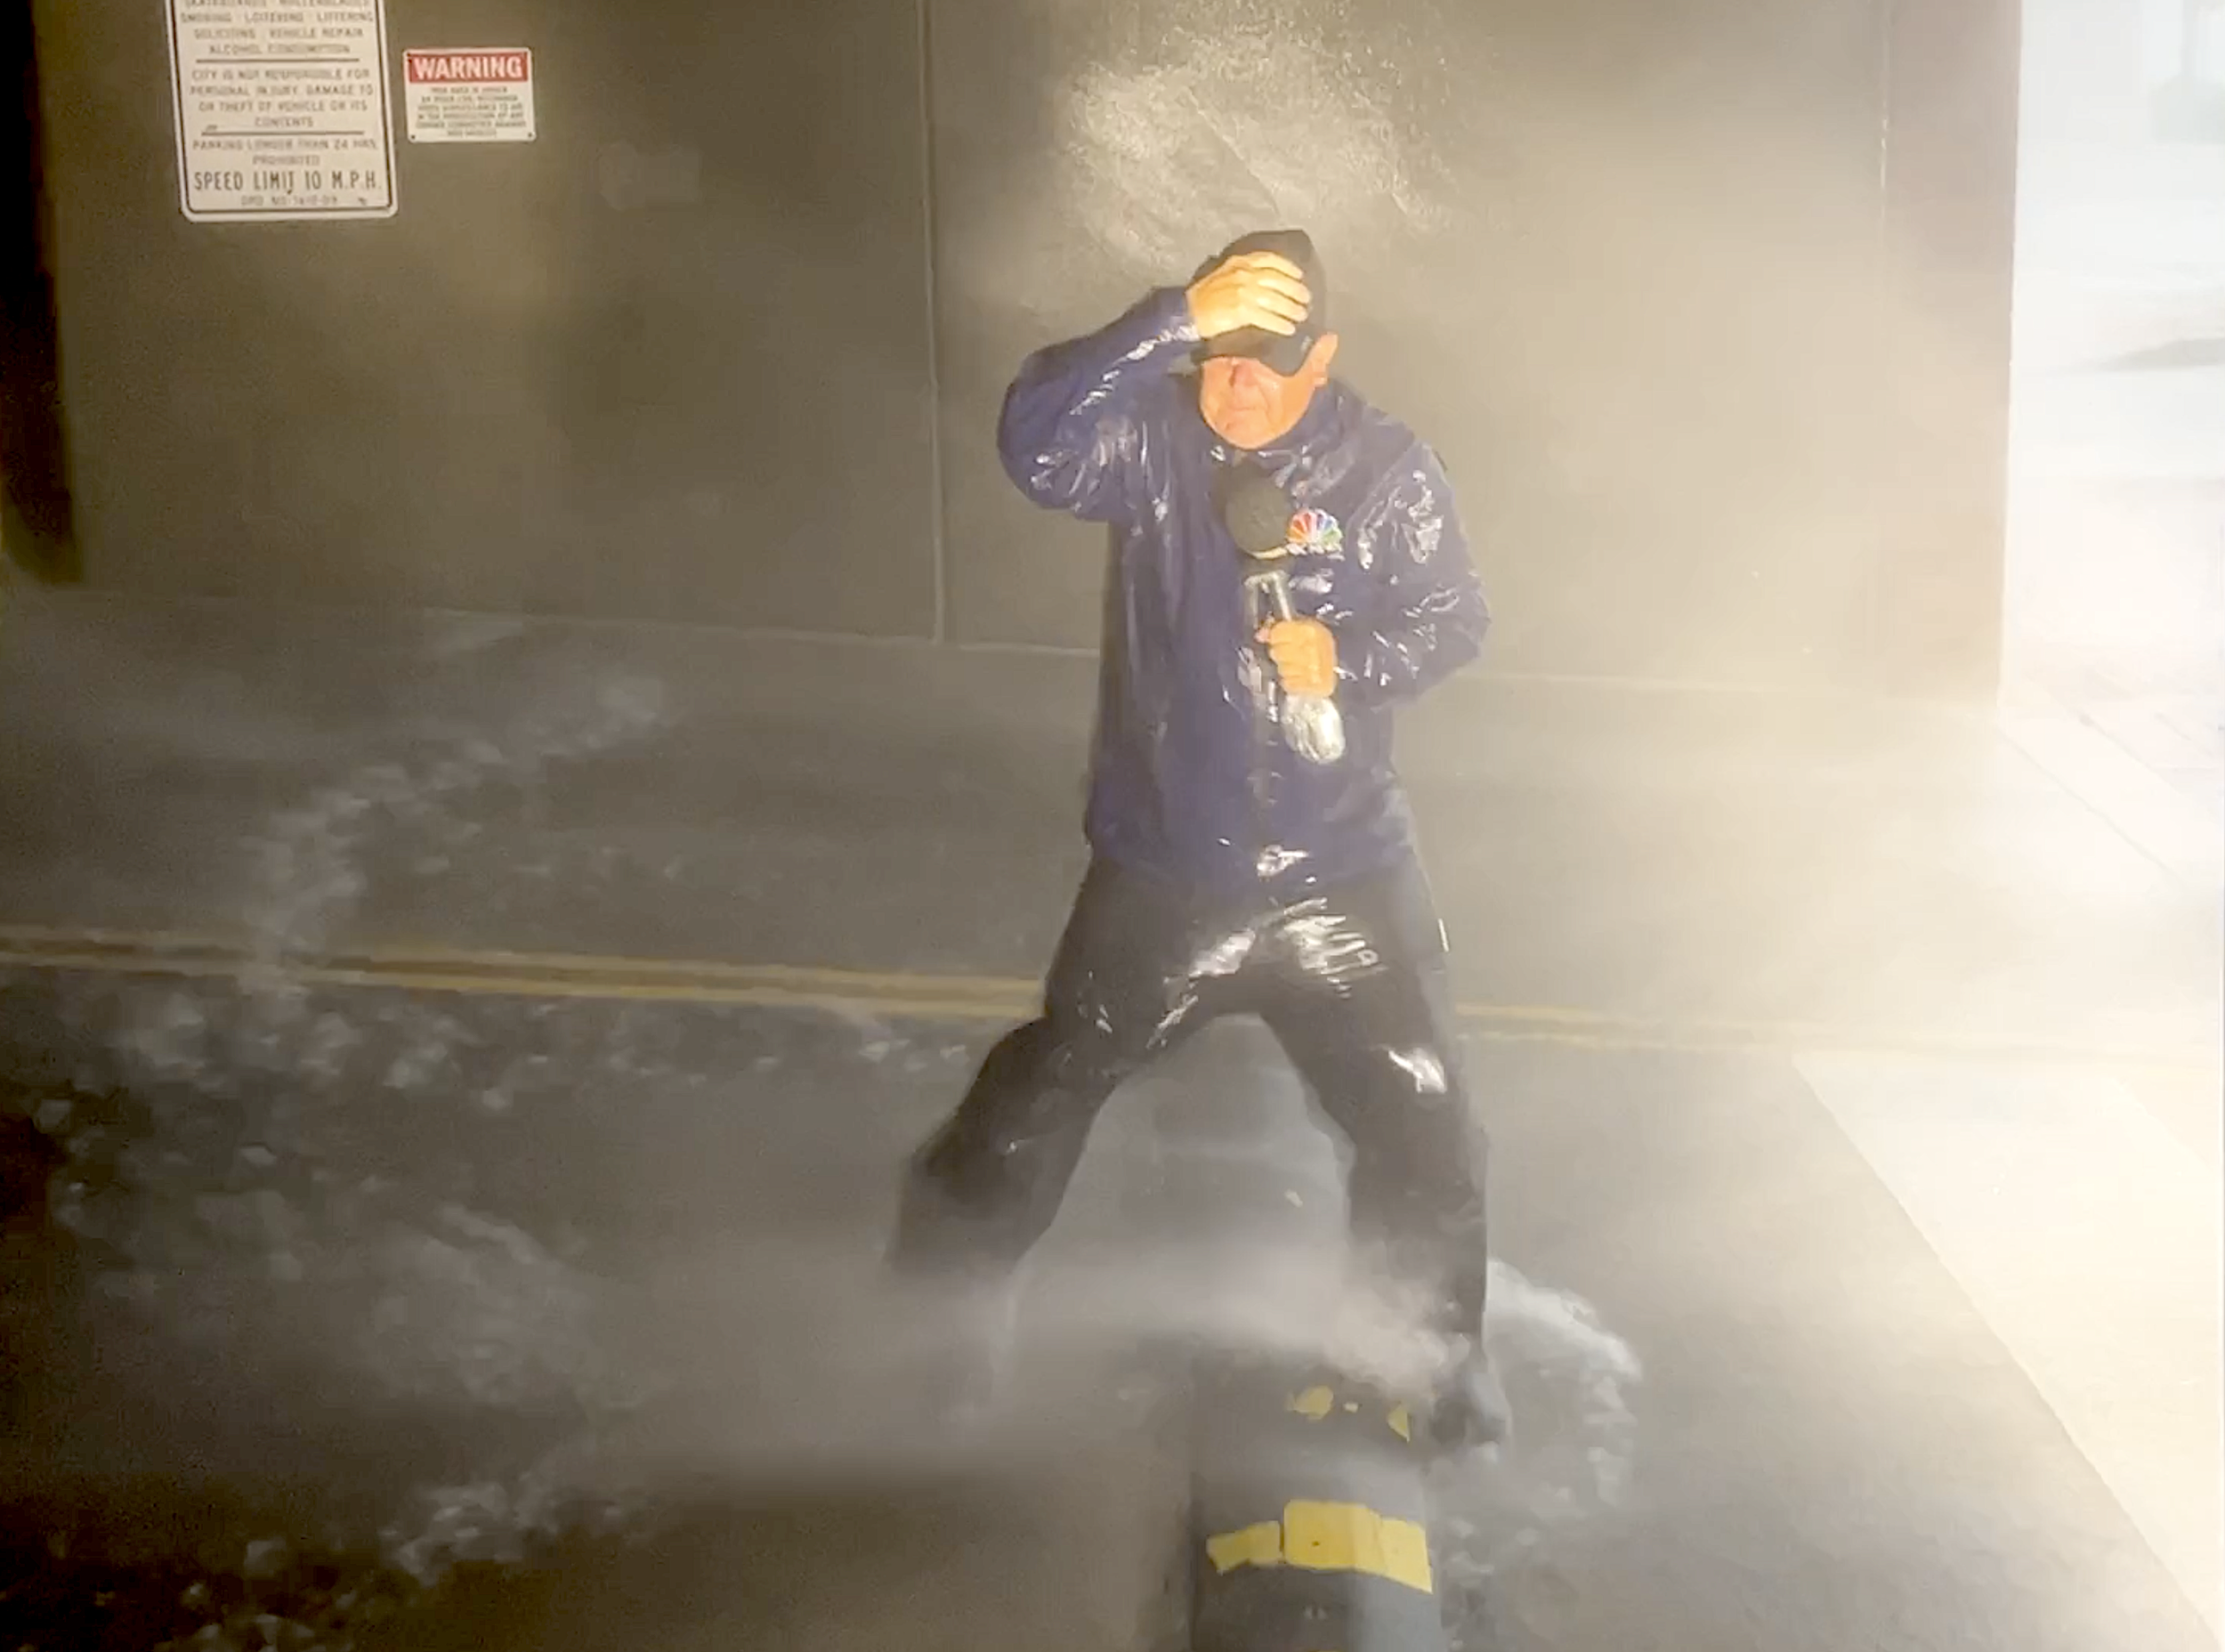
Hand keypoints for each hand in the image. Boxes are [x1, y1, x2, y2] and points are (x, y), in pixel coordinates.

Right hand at [1187, 252, 1311, 340]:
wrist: (1185, 313)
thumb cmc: (1203, 297)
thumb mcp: (1224, 275)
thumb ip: (1243, 273)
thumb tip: (1268, 282)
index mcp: (1239, 262)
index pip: (1270, 259)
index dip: (1288, 267)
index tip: (1299, 275)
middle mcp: (1243, 273)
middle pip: (1277, 280)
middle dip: (1294, 289)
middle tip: (1306, 299)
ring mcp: (1242, 291)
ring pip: (1275, 299)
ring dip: (1291, 308)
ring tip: (1300, 315)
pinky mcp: (1241, 311)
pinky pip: (1267, 317)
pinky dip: (1280, 323)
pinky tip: (1288, 329)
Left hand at [1260, 617, 1336, 697]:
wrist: (1350, 670)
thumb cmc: (1325, 647)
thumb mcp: (1307, 629)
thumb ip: (1281, 628)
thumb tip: (1260, 635)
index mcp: (1312, 630)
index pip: (1278, 632)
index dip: (1276, 636)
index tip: (1280, 639)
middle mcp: (1312, 649)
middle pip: (1276, 651)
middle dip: (1281, 653)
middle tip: (1292, 655)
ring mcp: (1312, 670)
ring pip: (1282, 669)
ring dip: (1287, 669)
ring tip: (1299, 667)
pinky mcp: (1313, 688)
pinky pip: (1289, 684)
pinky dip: (1292, 682)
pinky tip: (1301, 678)